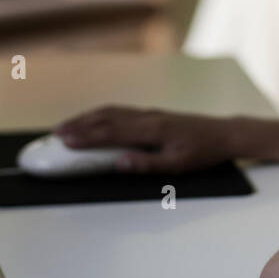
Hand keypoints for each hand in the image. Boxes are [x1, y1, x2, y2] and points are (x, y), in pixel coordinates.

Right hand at [53, 106, 232, 173]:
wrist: (223, 134)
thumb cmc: (203, 153)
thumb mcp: (178, 166)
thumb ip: (147, 164)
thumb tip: (118, 162)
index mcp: (151, 130)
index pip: (111, 132)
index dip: (85, 136)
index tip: (63, 141)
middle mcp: (147, 117)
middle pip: (105, 117)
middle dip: (78, 125)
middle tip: (54, 133)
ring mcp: (149, 114)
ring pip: (111, 111)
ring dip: (86, 118)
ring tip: (66, 126)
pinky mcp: (152, 114)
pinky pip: (120, 111)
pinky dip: (101, 115)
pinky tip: (93, 120)